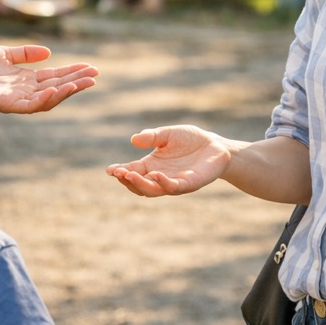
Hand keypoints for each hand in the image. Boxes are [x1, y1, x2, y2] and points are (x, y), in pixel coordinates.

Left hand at [0, 45, 97, 113]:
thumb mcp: (5, 54)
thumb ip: (26, 54)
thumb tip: (48, 53)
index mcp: (26, 80)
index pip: (55, 77)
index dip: (73, 72)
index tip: (90, 68)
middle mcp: (24, 91)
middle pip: (56, 87)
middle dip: (76, 82)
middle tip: (95, 75)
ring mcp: (17, 99)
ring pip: (48, 98)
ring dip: (66, 91)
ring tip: (82, 83)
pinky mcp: (7, 105)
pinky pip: (31, 105)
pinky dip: (45, 98)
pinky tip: (57, 89)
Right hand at [106, 125, 230, 196]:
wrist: (216, 146)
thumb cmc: (191, 140)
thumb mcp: (168, 134)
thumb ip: (152, 136)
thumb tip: (134, 140)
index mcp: (152, 166)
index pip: (132, 172)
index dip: (120, 172)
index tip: (109, 170)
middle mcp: (160, 177)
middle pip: (139, 186)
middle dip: (127, 181)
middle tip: (118, 173)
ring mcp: (174, 182)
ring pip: (153, 190)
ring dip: (140, 184)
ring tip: (129, 175)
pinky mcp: (189, 184)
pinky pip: (173, 187)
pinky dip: (163, 182)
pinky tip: (156, 174)